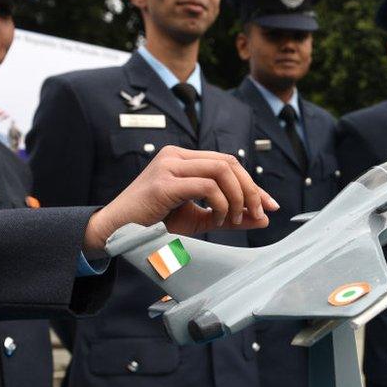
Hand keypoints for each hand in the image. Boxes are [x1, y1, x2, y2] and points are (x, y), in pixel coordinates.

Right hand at [82, 146, 278, 253]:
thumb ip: (229, 216)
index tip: (269, 205)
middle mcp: (176, 155)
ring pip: (221, 170)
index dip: (252, 184)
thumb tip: (263, 218)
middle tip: (259, 214)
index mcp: (183, 159)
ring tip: (235, 219)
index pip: (227, 162)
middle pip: (229, 162)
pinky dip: (221, 203)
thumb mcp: (199, 219)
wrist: (116, 231)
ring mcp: (169, 166)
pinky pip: (206, 186)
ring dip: (237, 197)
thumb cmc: (154, 224)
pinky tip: (219, 219)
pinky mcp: (164, 183)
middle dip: (251, 189)